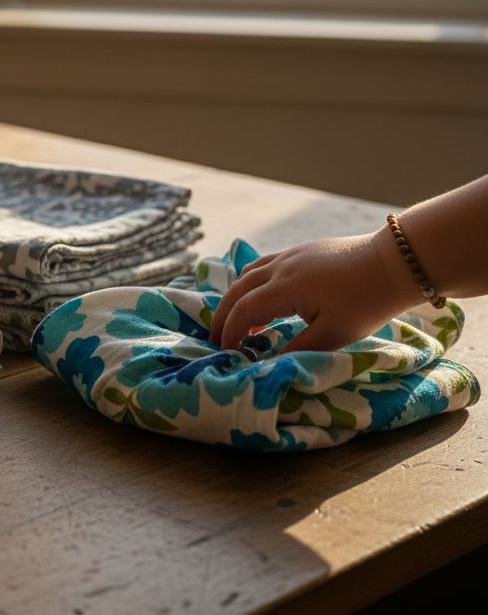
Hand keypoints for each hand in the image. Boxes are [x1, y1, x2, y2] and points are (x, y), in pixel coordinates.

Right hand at [208, 230, 421, 352]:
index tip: (226, 351)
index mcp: (286, 286)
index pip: (245, 310)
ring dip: (237, 297)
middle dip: (224, 314)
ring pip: (249, 274)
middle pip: (238, 289)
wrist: (397, 262)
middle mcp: (281, 267)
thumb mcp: (335, 334)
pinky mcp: (303, 250)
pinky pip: (265, 266)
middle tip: (217, 338)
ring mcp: (291, 255)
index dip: (230, 332)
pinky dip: (253, 284)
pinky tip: (263, 298)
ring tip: (236, 320)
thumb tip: (270, 364)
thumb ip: (299, 349)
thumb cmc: (368, 300)